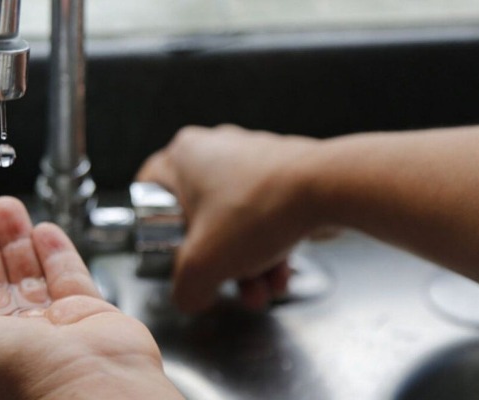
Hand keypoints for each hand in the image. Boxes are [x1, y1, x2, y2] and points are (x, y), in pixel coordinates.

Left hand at [0, 197, 182, 399]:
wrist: (82, 386)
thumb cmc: (7, 378)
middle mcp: (9, 340)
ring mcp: (50, 326)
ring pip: (26, 271)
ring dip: (11, 237)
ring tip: (2, 205)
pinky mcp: (87, 313)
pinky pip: (67, 274)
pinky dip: (54, 250)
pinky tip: (43, 229)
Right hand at [137, 125, 319, 311]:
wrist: (329, 189)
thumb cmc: (258, 210)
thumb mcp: (203, 265)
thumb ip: (185, 289)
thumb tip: (190, 296)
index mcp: (183, 156)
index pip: (149, 192)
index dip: (154, 228)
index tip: (167, 249)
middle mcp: (215, 149)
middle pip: (198, 218)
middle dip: (217, 262)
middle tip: (225, 283)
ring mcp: (250, 157)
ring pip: (234, 221)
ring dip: (247, 263)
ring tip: (261, 290)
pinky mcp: (282, 171)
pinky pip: (264, 215)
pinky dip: (270, 246)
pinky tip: (281, 274)